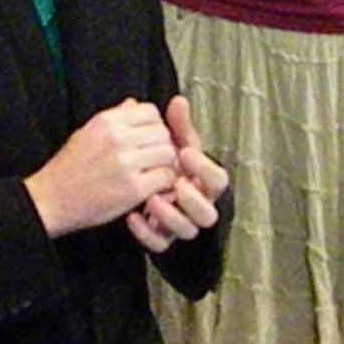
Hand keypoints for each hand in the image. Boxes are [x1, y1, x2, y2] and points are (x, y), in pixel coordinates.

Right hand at [26, 98, 177, 237]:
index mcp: (105, 122)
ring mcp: (126, 163)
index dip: (155, 126)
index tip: (149, 139)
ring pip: (168, 154)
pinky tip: (153, 189)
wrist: (51, 200)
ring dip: (166, 165)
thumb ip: (114, 118)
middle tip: (155, 160)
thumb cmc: (67, 169)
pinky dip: (164, 185)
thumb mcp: (86, 133)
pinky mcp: (133, 189)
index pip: (150, 111)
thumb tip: (134, 104)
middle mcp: (117, 138)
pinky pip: (165, 178)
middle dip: (163, 145)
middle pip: (163, 132)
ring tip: (154, 174)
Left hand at [126, 95, 228, 251]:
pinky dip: (147, 233)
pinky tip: (133, 216)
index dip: (206, 169)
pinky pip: (160, 244)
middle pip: (209, 215)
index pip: (219, 181)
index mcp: (203, 182)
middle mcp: (197, 206)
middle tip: (176, 184)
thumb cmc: (159, 160)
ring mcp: (180, 224)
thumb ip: (176, 124)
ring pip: (188, 232)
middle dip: (194, 200)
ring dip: (172, 217)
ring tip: (152, 199)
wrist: (125, 181)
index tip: (185, 153)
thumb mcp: (169, 142)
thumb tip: (178, 99)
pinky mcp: (161, 238)